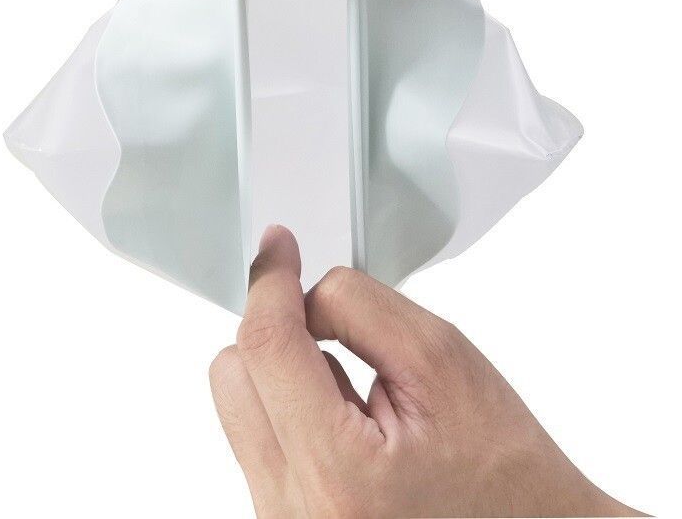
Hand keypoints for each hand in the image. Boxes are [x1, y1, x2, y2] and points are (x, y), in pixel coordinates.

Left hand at [209, 225, 643, 517]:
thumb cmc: (507, 473)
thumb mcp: (445, 362)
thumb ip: (361, 309)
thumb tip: (299, 293)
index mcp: (338, 473)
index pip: (266, 346)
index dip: (271, 282)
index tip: (278, 248)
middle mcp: (294, 510)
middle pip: (233, 374)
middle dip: (280, 337)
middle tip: (341, 343)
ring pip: (240, 403)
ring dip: (287, 379)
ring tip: (360, 404)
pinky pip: (257, 438)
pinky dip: (291, 413)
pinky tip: (347, 429)